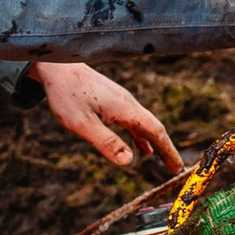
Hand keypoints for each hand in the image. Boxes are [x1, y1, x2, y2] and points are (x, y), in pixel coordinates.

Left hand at [31, 61, 180, 172]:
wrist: (57, 66)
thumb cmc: (67, 95)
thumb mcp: (83, 124)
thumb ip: (106, 142)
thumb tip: (129, 161)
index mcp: (125, 109)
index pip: (155, 131)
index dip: (168, 150)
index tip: (178, 167)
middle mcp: (128, 103)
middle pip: (154, 128)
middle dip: (165, 148)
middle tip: (175, 168)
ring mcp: (121, 101)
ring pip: (144, 124)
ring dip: (154, 143)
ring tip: (162, 160)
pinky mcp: (112, 101)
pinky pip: (133, 122)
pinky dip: (140, 136)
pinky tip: (140, 148)